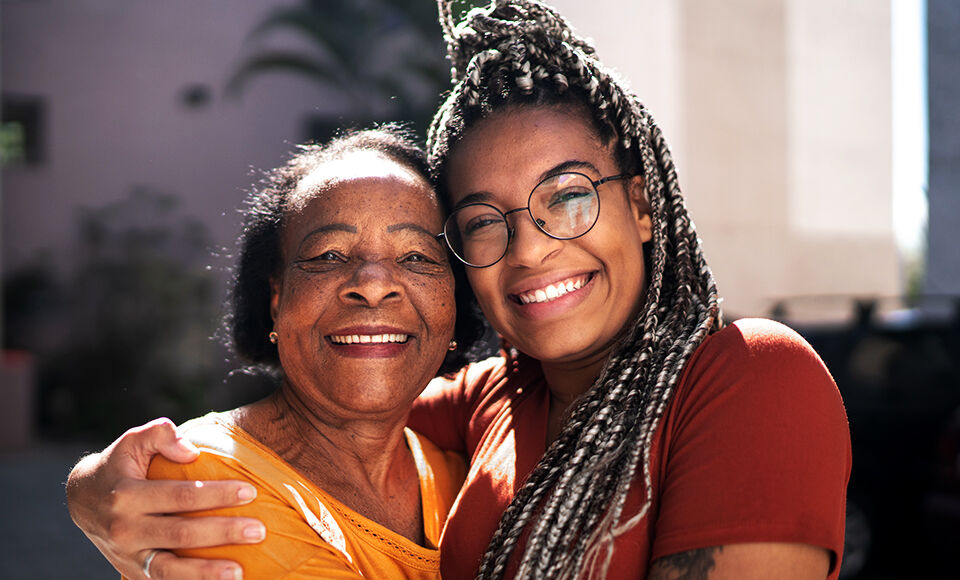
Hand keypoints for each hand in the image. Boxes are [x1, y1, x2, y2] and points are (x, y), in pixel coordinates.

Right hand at [66, 418, 265, 579]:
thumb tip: (192, 452)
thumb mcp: (132, 440)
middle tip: (258, 530)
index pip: (181, 496)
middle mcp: (124, 529)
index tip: (250, 491)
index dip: (217, 495)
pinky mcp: (132, 572)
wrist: (82, 500)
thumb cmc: (120, 464)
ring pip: (170, 570)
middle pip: (182, 534)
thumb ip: (160, 435)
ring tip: (239, 572)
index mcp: (127, 495)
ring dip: (206, 573)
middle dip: (223, 532)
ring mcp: (127, 556)